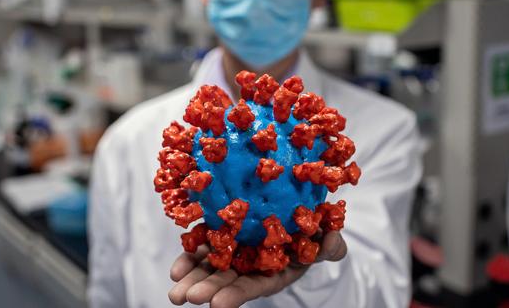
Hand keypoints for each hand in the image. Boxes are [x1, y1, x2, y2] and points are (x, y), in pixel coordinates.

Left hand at [168, 231, 346, 307]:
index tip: (217, 305)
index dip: (236, 295)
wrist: (298, 209)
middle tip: (187, 296)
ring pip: (210, 267)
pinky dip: (190, 256)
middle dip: (207, 289)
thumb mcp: (326, 237)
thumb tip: (334, 242)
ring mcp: (234, 251)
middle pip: (226, 281)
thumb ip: (331, 244)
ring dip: (192, 277)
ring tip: (174, 289)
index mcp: (274, 271)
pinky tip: (177, 267)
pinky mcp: (222, 233)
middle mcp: (251, 266)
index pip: (254, 286)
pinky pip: (204, 246)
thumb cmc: (314, 229)